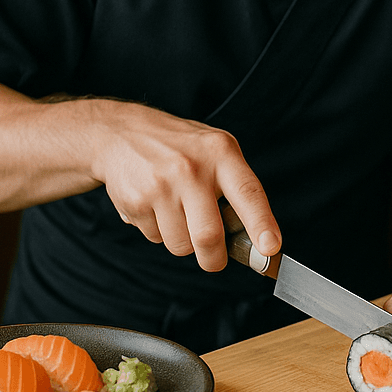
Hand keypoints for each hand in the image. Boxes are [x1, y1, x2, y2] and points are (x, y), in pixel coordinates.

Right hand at [92, 101, 279, 271]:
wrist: (121, 132)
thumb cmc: (179, 147)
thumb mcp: (215, 149)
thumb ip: (235, 186)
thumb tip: (256, 239)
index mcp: (220, 152)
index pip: (248, 192)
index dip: (261, 223)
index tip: (270, 248)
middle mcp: (191, 168)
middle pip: (209, 235)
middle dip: (214, 259)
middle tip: (215, 259)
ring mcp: (161, 185)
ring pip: (181, 245)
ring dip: (183, 241)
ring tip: (177, 212)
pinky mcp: (135, 201)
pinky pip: (155, 239)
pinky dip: (159, 232)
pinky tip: (155, 206)